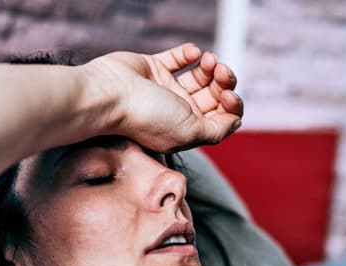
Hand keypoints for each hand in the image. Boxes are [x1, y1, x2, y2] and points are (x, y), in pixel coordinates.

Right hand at [85, 43, 242, 151]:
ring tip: (209, 60)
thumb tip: (235, 122)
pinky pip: (178, 58)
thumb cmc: (147, 117)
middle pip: (214, 96)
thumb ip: (217, 130)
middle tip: (221, 72)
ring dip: (211, 67)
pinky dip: (189, 53)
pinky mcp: (153, 68)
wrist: (110, 95)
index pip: (221, 118)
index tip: (228, 95)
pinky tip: (193, 53)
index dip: (232, 106)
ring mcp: (165, 90)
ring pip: (200, 76)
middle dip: (224, 83)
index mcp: (187, 130)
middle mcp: (177, 112)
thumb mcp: (190, 132)